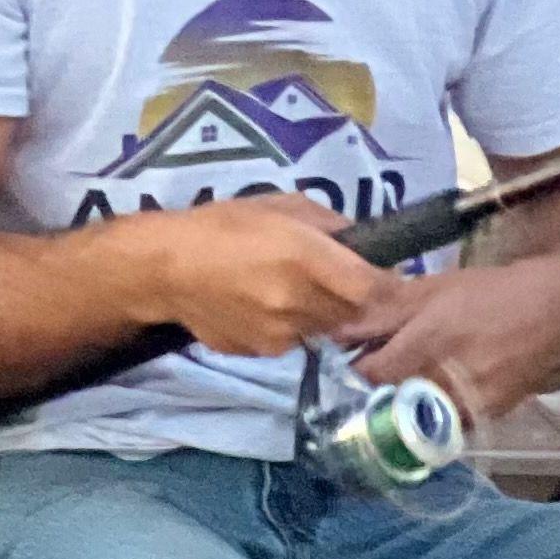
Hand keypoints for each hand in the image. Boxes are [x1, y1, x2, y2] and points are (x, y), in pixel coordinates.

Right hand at [122, 194, 399, 356]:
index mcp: (305, 257)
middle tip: (336, 279)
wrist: (168, 268)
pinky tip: (264, 306)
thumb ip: (326, 223)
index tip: (390, 278)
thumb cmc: (223, 224)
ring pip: (325, 330)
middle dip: (353, 299)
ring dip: (322, 314)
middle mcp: (300, 301)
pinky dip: (292, 327)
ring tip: (291, 289)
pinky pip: (295, 341)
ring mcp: (283, 334)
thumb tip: (359, 241)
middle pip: (353, 312)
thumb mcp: (278, 204)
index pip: (372, 286)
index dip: (388, 285)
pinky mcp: (266, 353)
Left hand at [341, 261, 559, 422]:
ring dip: (404, 404)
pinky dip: (434, 412)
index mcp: (427, 341)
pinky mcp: (486, 419)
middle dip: (376, 390)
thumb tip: (338, 330)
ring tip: (407, 382)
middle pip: (390, 401)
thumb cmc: (490, 293)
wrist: (555, 314)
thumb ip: (384, 311)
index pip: (370, 374)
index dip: (354, 370)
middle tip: (377, 372)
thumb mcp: (434, 288)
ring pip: (417, 418)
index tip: (350, 360)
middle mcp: (445, 381)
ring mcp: (467, 406)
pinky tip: (437, 392)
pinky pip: (446, 424)